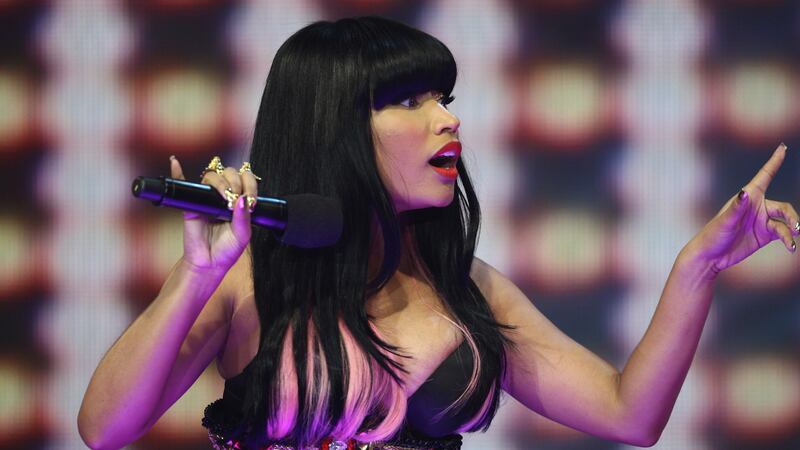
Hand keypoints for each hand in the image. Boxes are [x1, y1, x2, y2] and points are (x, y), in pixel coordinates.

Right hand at [169, 156, 257, 272]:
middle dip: (235, 182)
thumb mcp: (242, 235)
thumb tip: (242, 199)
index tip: (251, 199)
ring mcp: (207, 198)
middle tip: (234, 198)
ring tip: (224, 197)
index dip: (249, 184)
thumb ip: (244, 217)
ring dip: (220, 182)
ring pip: (211, 176)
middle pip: (229, 173)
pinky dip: (177, 172)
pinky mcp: (191, 203)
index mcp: (239, 201)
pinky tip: (175, 163)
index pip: (246, 180)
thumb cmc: (227, 250)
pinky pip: (182, 184)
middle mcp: (224, 196)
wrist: (209, 263)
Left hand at [685, 143, 799, 274]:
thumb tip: (744, 192)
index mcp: (748, 197)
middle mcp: (758, 206)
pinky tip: (790, 247)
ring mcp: (762, 221)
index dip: (775, 161)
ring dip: (792, 230)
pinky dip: (788, 239)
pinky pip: (783, 234)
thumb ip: (737, 207)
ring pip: (785, 222)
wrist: (711, 256)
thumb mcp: (725, 221)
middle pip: (783, 207)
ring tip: (792, 241)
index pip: (765, 176)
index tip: (783, 147)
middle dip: (791, 216)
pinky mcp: (765, 235)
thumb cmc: (713, 234)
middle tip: (797, 227)